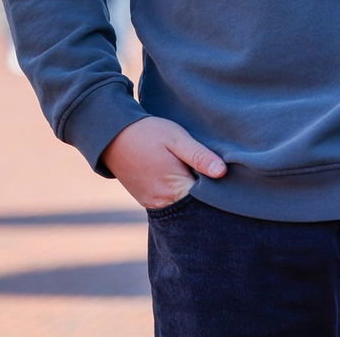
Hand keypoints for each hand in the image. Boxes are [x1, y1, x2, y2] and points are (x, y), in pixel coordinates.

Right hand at [102, 116, 226, 209]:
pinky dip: (179, 194)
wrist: (113, 135)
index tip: (226, 176)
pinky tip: (183, 178)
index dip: (218, 189)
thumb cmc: (148, 133)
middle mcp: (162, 202)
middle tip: (213, 174)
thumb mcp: (177, 138)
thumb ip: (199, 156)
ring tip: (197, 174)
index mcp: (174, 188)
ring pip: (182, 205)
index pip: (207, 199)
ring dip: (192, 194)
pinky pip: (169, 203)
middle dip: (207, 194)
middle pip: (195, 206)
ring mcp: (153, 204)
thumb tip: (223, 172)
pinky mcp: (146, 201)